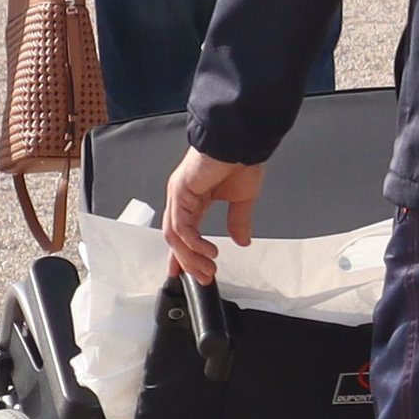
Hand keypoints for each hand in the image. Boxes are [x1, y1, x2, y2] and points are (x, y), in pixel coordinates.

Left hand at [163, 152, 264, 282]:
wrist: (240, 141)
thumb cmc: (241, 160)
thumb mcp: (243, 199)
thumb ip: (238, 221)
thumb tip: (242, 241)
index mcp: (193, 199)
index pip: (183, 233)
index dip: (183, 255)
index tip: (188, 273)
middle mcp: (181, 198)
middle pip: (176, 238)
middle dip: (189, 262)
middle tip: (204, 277)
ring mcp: (178, 195)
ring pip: (175, 236)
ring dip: (191, 256)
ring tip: (208, 269)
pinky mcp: (180, 192)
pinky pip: (181, 225)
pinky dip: (192, 242)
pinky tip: (207, 251)